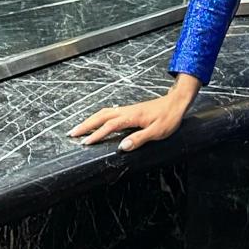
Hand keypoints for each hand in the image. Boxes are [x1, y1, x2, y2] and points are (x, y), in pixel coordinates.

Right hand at [68, 91, 189, 151]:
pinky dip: (99, 116)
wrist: (177, 102)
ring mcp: (128, 109)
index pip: (110, 126)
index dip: (97, 135)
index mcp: (132, 116)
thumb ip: (140, 139)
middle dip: (86, 125)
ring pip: (104, 112)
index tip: (84, 143)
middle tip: (71, 134)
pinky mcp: (131, 110)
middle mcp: (127, 111)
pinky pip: (110, 111)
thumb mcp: (157, 131)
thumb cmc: (169, 117)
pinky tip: (97, 121)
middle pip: (101, 116)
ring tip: (79, 128)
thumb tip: (122, 147)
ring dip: (90, 120)